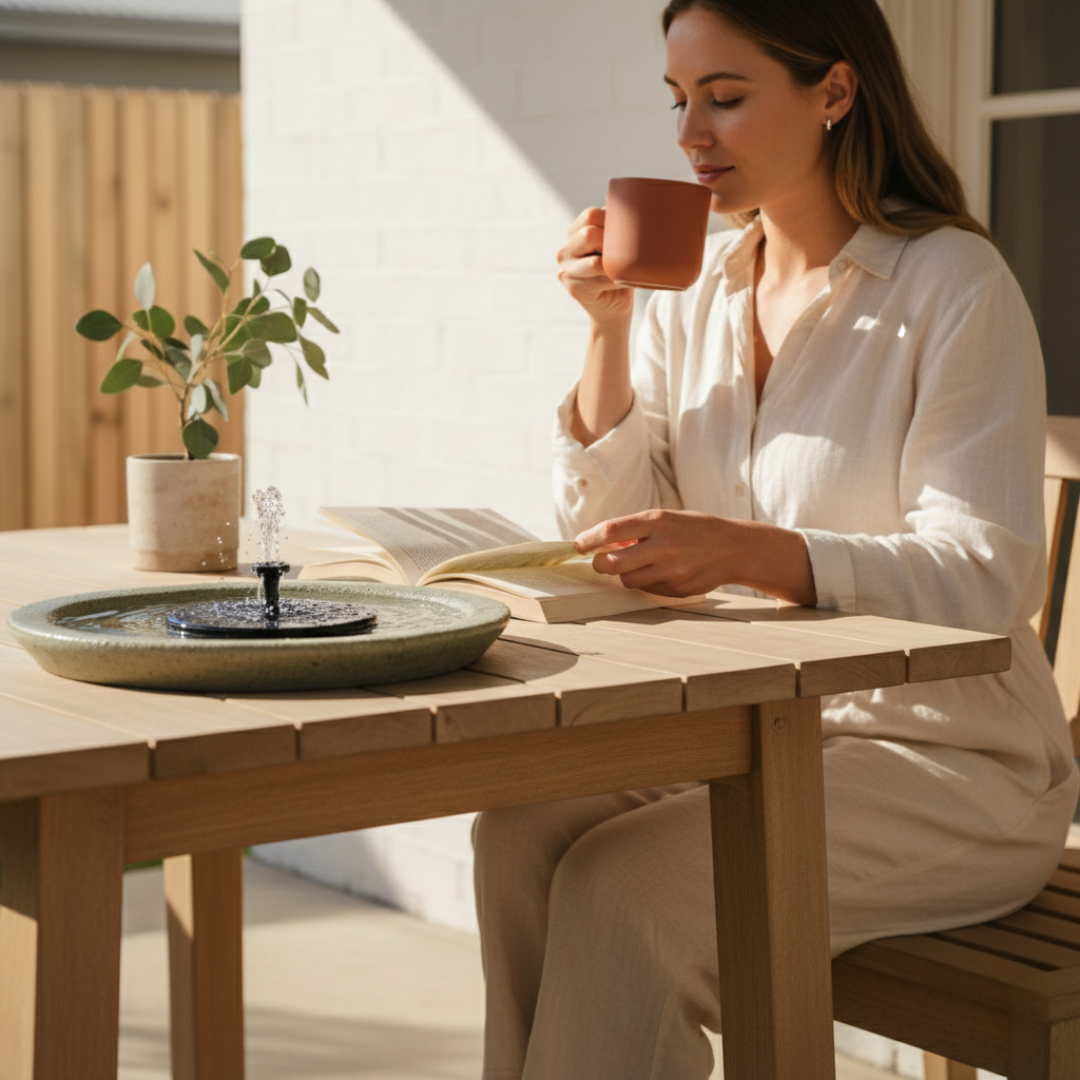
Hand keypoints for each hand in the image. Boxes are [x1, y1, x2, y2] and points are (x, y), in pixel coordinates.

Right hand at [557, 207, 633, 326]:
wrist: (613, 309)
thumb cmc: (619, 273)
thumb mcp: (617, 246)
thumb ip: (618, 229)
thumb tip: (645, 207)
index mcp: (574, 233)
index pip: (591, 215)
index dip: (612, 221)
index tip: (627, 233)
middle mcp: (565, 250)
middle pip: (589, 234)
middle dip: (612, 242)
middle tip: (626, 252)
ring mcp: (566, 270)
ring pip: (595, 261)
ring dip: (616, 264)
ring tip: (627, 268)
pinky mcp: (574, 289)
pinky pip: (601, 279)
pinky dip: (618, 280)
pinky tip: (625, 281)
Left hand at [575, 509, 817, 605]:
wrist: (736, 548)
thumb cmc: (695, 529)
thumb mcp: (667, 518)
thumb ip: (636, 529)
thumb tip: (602, 544)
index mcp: (658, 521)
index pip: (611, 531)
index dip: (589, 540)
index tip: (578, 545)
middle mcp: (663, 546)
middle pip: (613, 564)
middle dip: (600, 565)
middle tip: (601, 562)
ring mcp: (672, 570)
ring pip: (628, 581)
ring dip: (625, 575)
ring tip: (639, 564)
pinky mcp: (678, 589)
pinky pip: (648, 590)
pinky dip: (647, 583)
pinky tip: (661, 572)